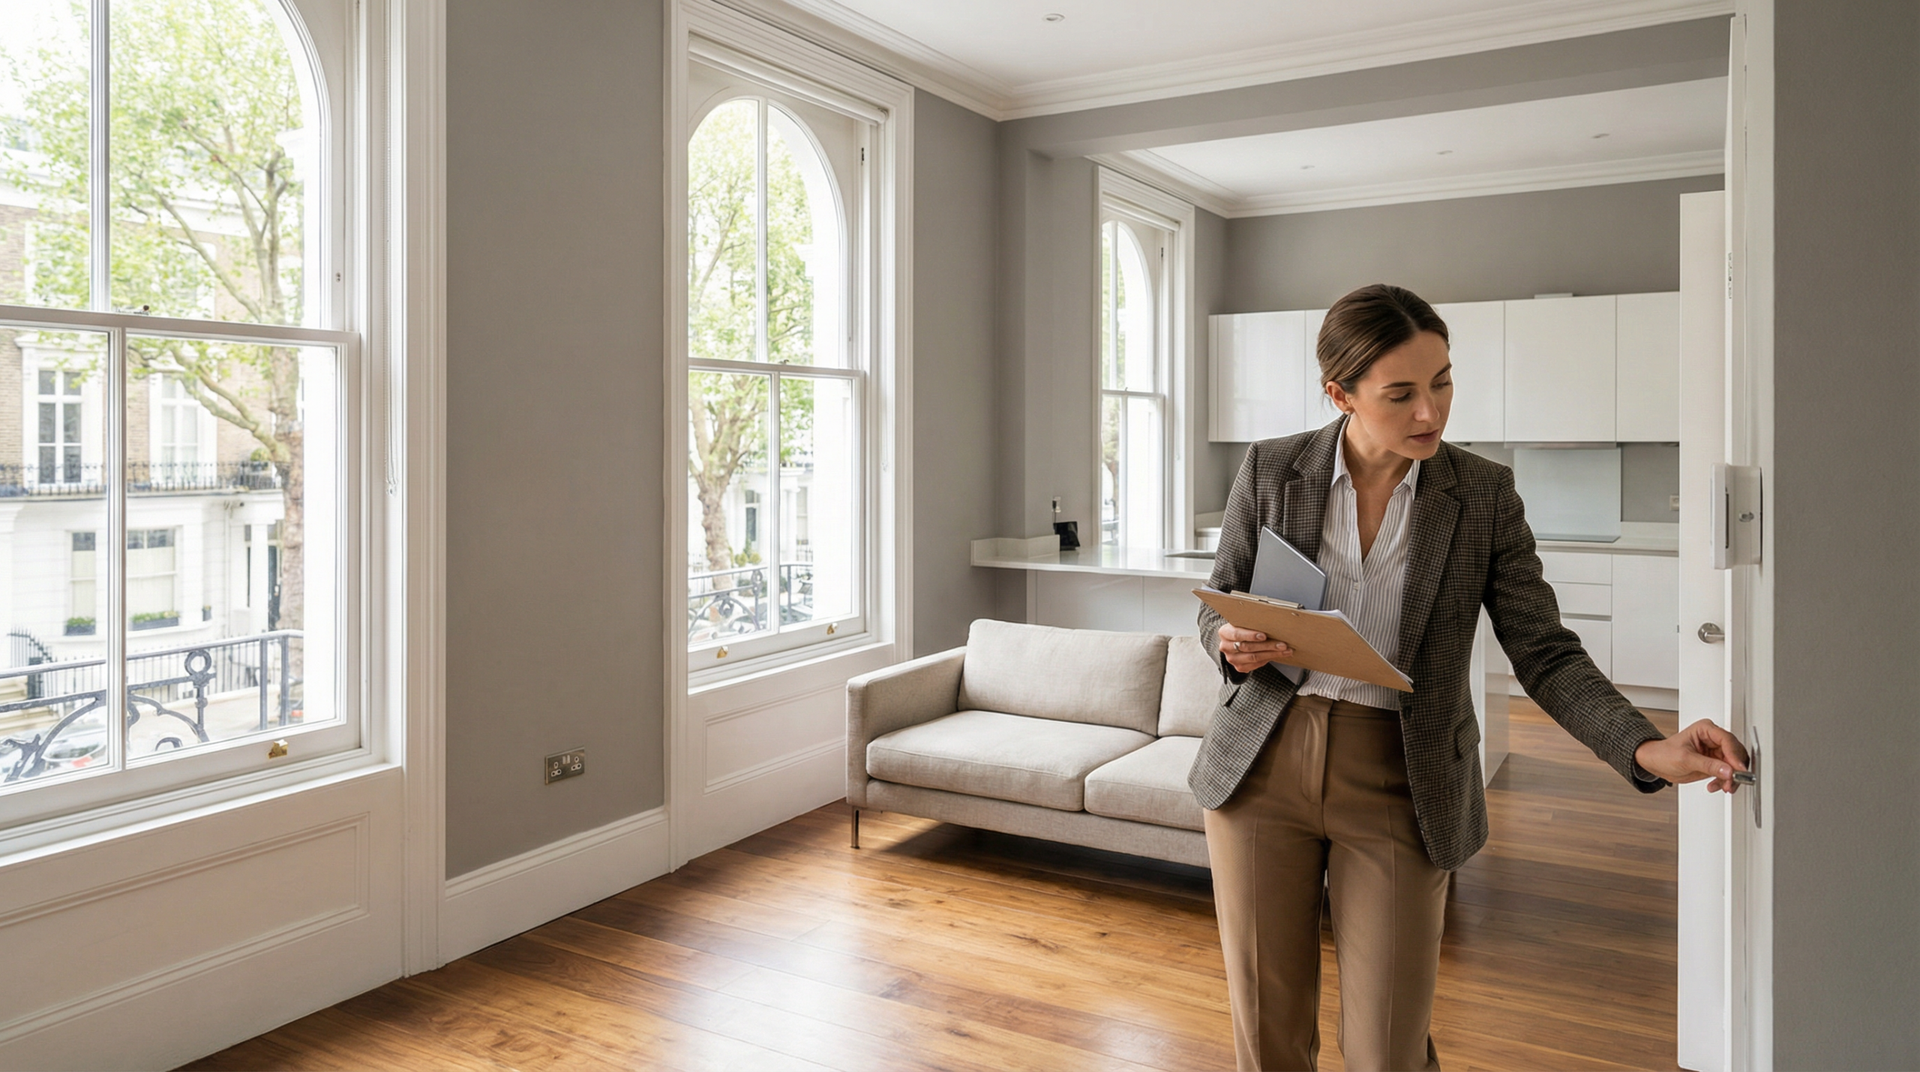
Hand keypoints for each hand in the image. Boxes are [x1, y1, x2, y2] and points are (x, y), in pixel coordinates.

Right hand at [1219, 623, 1293, 673]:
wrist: (1236, 641)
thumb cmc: (1242, 629)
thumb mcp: (1243, 623)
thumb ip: (1252, 624)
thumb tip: (1272, 623)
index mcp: (1225, 633)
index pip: (1237, 634)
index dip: (1251, 635)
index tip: (1264, 636)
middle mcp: (1225, 647)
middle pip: (1247, 647)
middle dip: (1267, 645)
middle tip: (1282, 644)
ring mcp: (1231, 658)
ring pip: (1253, 657)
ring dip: (1271, 654)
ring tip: (1284, 650)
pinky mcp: (1239, 667)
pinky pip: (1255, 665)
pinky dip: (1267, 660)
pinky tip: (1277, 655)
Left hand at [1634, 719, 1750, 792]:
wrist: (1656, 763)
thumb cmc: (1664, 753)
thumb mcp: (1685, 759)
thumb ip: (1708, 765)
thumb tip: (1728, 770)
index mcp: (1705, 729)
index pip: (1727, 740)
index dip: (1735, 756)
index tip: (1738, 770)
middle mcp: (1713, 739)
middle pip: (1735, 753)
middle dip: (1735, 769)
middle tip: (1731, 782)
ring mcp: (1716, 751)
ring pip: (1734, 765)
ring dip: (1731, 778)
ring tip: (1723, 786)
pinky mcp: (1716, 763)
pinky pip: (1728, 773)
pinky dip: (1725, 781)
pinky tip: (1715, 786)